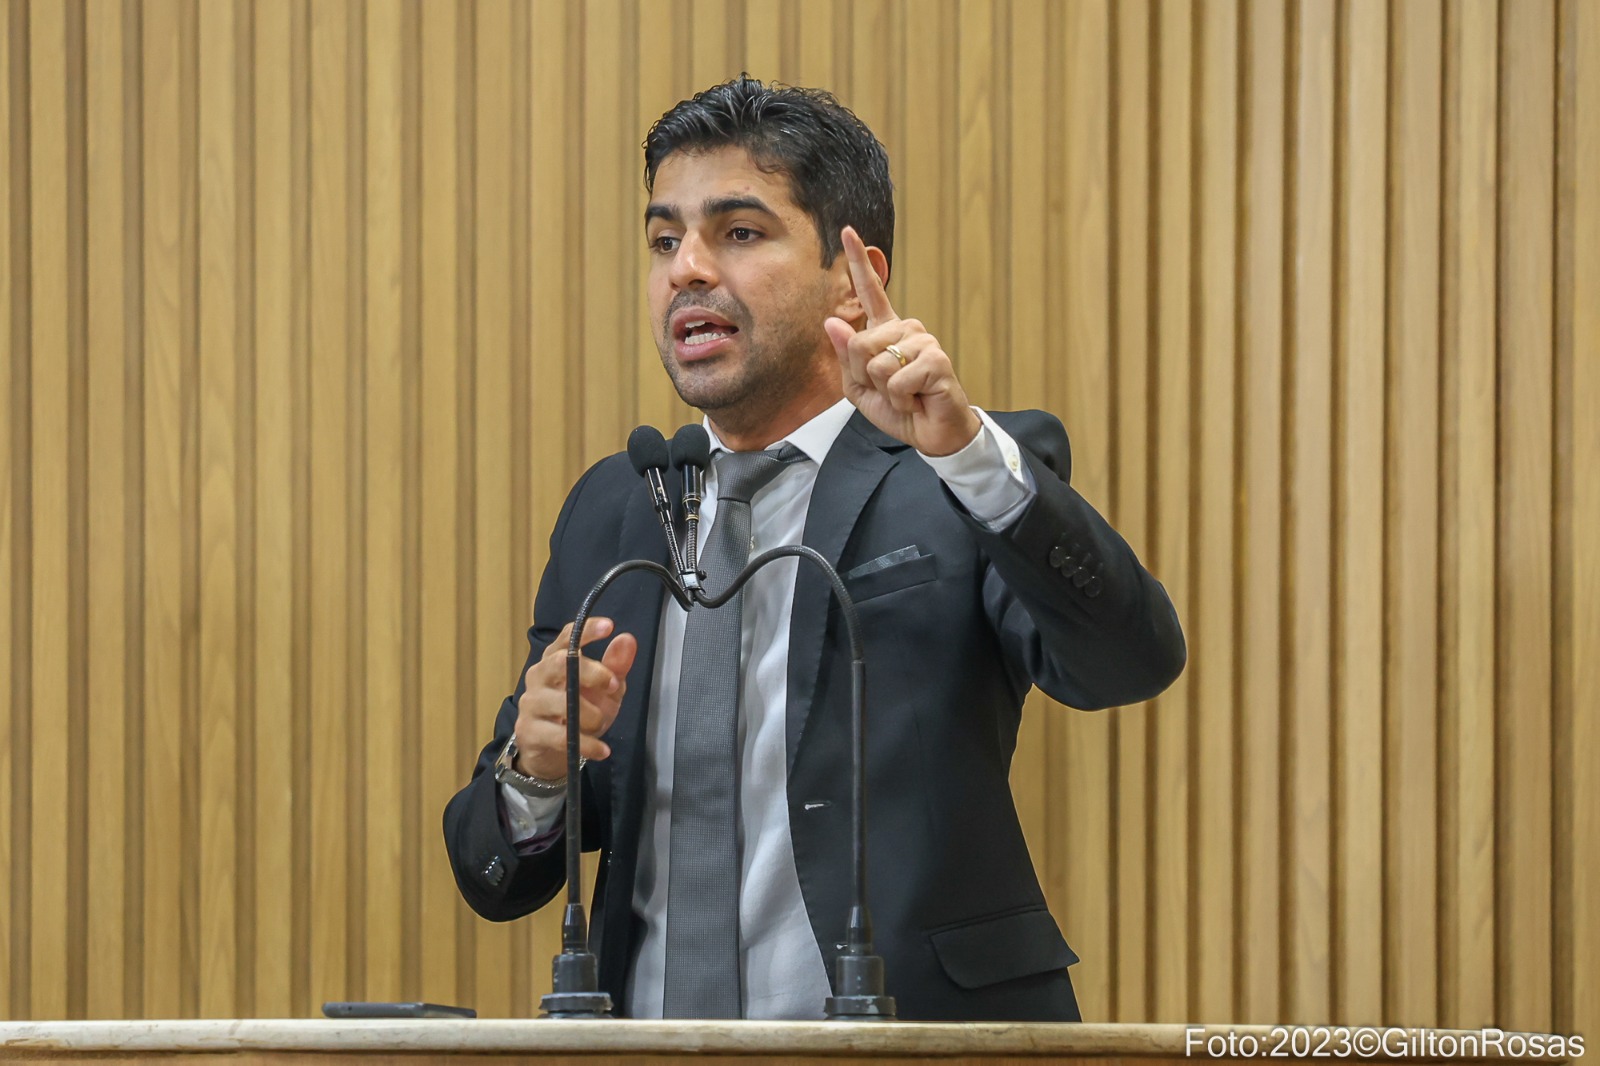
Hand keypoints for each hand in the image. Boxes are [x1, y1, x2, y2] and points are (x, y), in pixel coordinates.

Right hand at [513, 617, 636, 780]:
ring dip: (589, 714)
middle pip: (560, 663)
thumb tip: (627, 639)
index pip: (568, 637)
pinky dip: (586, 744)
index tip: (608, 626)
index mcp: (557, 659)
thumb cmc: (580, 714)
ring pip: (560, 702)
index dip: (586, 629)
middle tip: (612, 684)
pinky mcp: (528, 730)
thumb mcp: (605, 691)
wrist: (553, 753)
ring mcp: (531, 702)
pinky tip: (601, 750)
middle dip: (590, 672)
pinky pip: (560, 736)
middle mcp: (539, 675)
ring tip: (600, 724)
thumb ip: (616, 666)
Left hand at [823, 226, 981, 456]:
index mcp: (886, 332)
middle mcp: (906, 329)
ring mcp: (923, 341)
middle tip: (891, 390)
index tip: (847, 230)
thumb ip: (847, 358)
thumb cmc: (900, 409)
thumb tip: (832, 322)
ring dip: (885, 390)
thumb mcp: (860, 388)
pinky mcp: (936, 359)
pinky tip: (918, 398)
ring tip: (907, 394)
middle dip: (866, 377)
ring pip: (876, 363)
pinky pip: (897, 379)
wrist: (932, 434)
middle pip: (860, 344)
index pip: (870, 292)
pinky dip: (901, 399)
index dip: (859, 262)